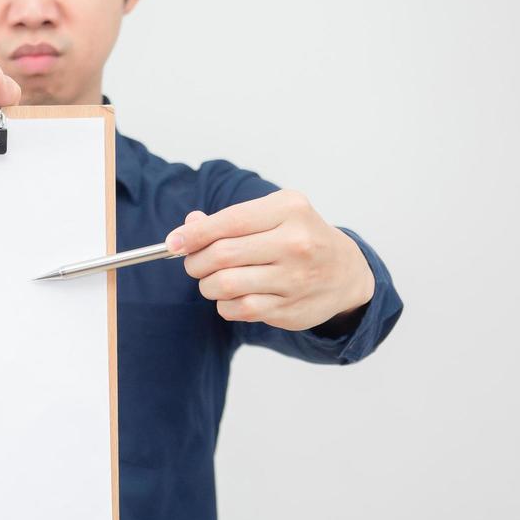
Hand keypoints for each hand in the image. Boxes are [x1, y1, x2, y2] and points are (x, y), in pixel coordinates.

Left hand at [165, 189, 374, 331]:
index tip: (173, 243)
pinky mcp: (290, 309)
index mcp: (289, 210)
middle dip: (195, 262)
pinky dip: (224, 304)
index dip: (193, 235)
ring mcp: (295, 279)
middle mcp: (296, 243)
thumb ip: (230, 219)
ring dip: (208, 284)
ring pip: (226, 285)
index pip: (227, 222)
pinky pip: (238, 309)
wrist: (346, 272)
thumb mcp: (274, 215)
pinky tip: (231, 296)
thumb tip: (188, 227)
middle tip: (193, 263)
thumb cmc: (301, 237)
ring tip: (213, 279)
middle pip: (221, 255)